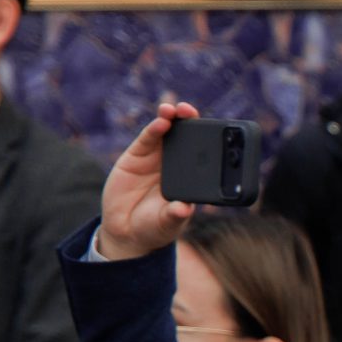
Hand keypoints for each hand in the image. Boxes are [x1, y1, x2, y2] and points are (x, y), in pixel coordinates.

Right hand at [97, 101, 202, 261]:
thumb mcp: (167, 224)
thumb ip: (174, 215)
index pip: (204, 155)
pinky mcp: (137, 156)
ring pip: (167, 132)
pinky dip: (155, 129)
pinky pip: (148, 138)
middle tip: (190, 111)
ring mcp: (157, 158)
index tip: (216, 131)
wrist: (125, 230)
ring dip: (171, 118)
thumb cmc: (154, 227)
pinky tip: (161, 122)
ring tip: (174, 110)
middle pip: (187, 136)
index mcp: (191, 178)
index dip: (210, 140)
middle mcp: (176, 164)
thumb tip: (184, 209)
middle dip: (190, 121)